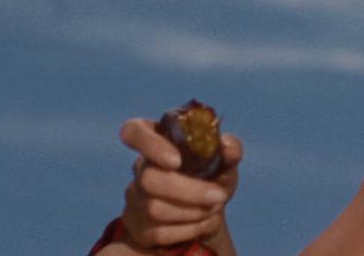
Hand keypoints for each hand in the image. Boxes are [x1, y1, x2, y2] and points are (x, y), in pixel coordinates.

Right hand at [118, 118, 243, 248]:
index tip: (176, 161)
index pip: (134, 131)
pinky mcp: (138, 226)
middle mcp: (141, 167)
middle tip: (219, 196)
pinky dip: (190, 229)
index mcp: (158, 139)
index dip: (150, 145)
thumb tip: (228, 146)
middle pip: (149, 179)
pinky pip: (159, 232)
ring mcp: (135, 198)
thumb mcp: (225, 160)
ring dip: (193, 211)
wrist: (208, 209)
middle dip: (189, 191)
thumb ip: (230, 149)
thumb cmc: (212, 175)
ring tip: (216, 207)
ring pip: (155, 208)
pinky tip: (205, 222)